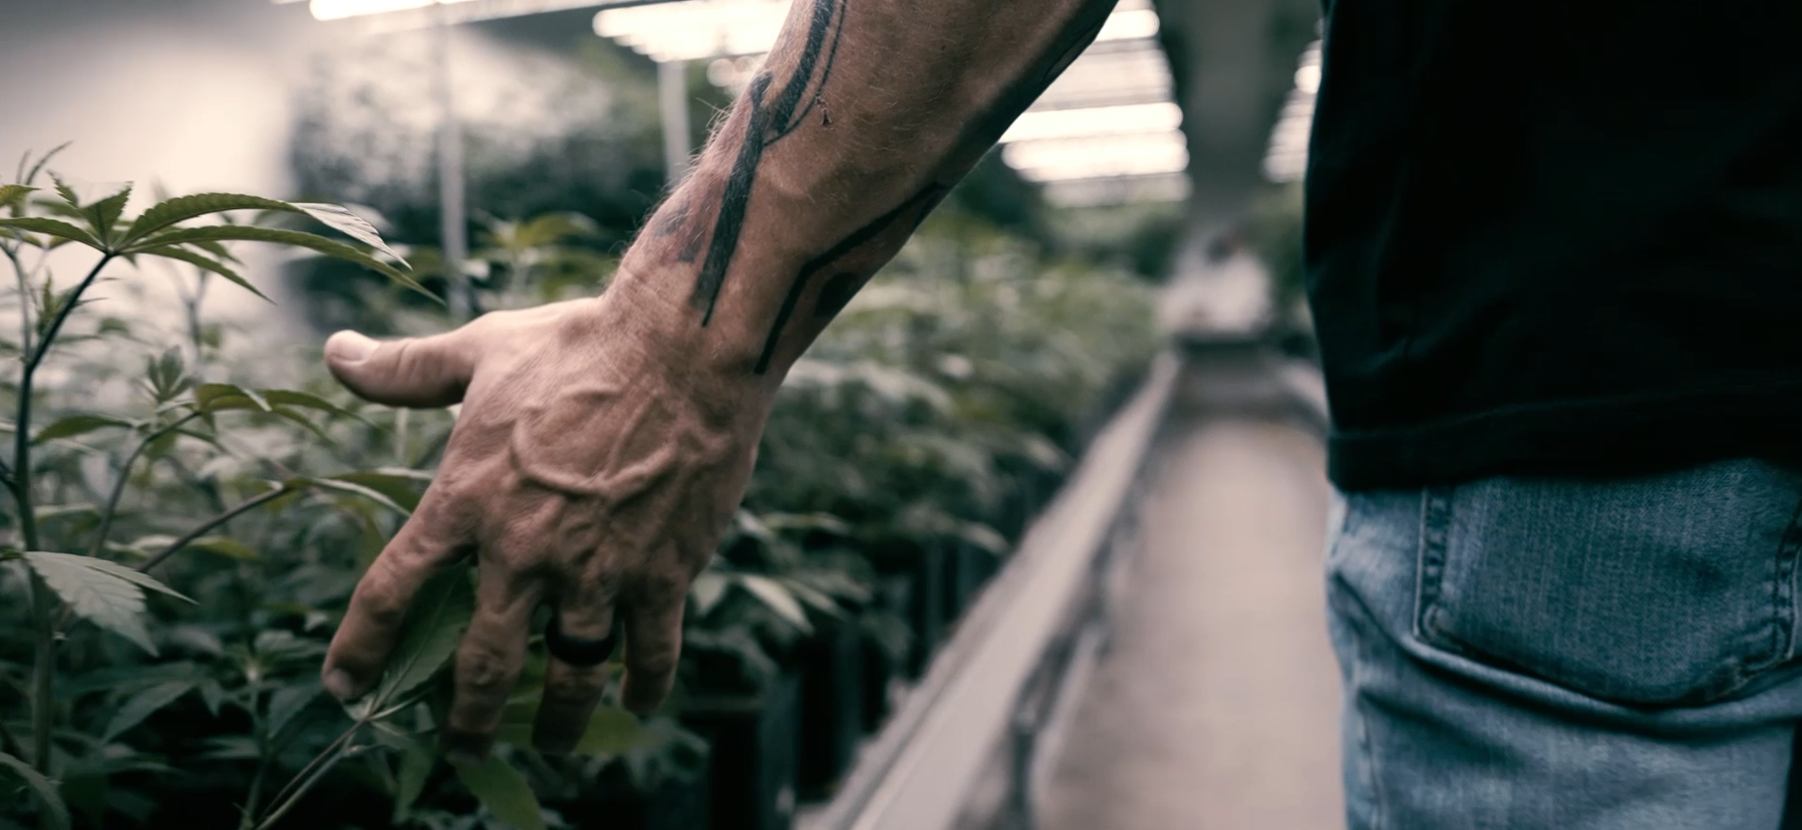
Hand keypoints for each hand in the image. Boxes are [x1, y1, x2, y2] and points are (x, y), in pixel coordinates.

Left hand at [317, 291, 762, 760]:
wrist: (682, 350)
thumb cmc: (579, 344)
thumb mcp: (482, 351)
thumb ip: (407, 370)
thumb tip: (337, 352)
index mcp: (466, 500)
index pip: (392, 591)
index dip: (359, 649)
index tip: (345, 687)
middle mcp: (523, 551)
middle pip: (482, 666)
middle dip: (468, 721)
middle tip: (463, 749)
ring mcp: (595, 570)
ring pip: (568, 675)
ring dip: (558, 721)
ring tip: (552, 744)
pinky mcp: (661, 574)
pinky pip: (650, 651)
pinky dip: (643, 685)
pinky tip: (637, 701)